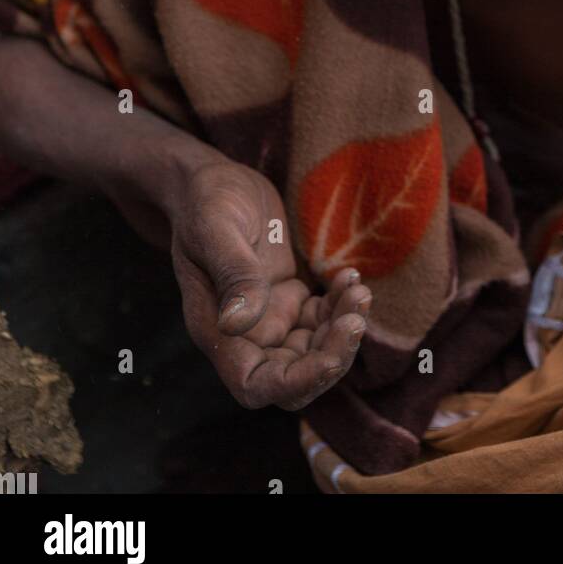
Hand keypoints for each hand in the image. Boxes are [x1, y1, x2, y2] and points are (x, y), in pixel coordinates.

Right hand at [168, 158, 371, 409]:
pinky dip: (341, 307)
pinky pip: (322, 321)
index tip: (328, 356)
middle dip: (332, 355)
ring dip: (342, 329)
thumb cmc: (205, 199)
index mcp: (216, 328)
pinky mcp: (287, 298)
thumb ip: (232, 273)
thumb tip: (240, 324)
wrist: (213, 179)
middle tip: (356, 315)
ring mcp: (267, 317)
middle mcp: (244, 333)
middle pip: (295, 376)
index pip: (255, 385)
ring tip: (357, 288)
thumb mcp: (216, 227)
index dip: (295, 383)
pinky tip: (349, 276)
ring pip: (314, 351)